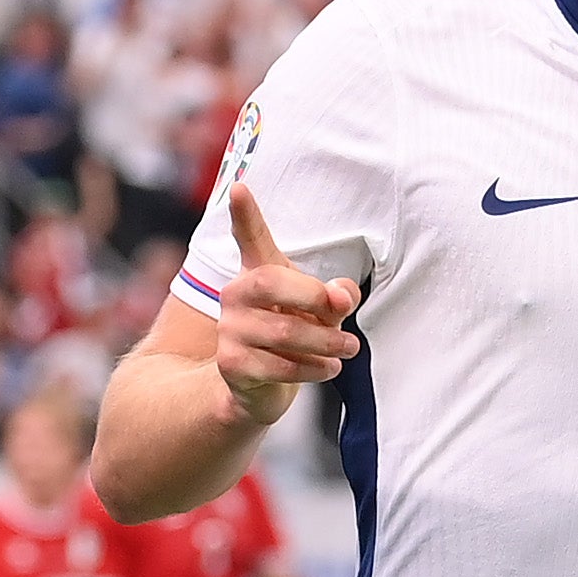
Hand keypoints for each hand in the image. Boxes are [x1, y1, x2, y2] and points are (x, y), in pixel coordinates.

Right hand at [218, 184, 360, 426]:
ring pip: (285, 331)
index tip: (241, 187)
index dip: (246, 214)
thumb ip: (335, 296)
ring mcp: (229, 328)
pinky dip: (314, 369)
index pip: (251, 237)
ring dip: (327, 343)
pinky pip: (280, 365)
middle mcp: (236, 294)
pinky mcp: (232, 363)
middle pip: (272, 283)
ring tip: (348, 349)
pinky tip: (327, 369)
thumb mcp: (321, 311)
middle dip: (316, 300)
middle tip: (344, 316)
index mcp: (259, 272)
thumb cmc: (296, 337)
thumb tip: (341, 294)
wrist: (259, 389)